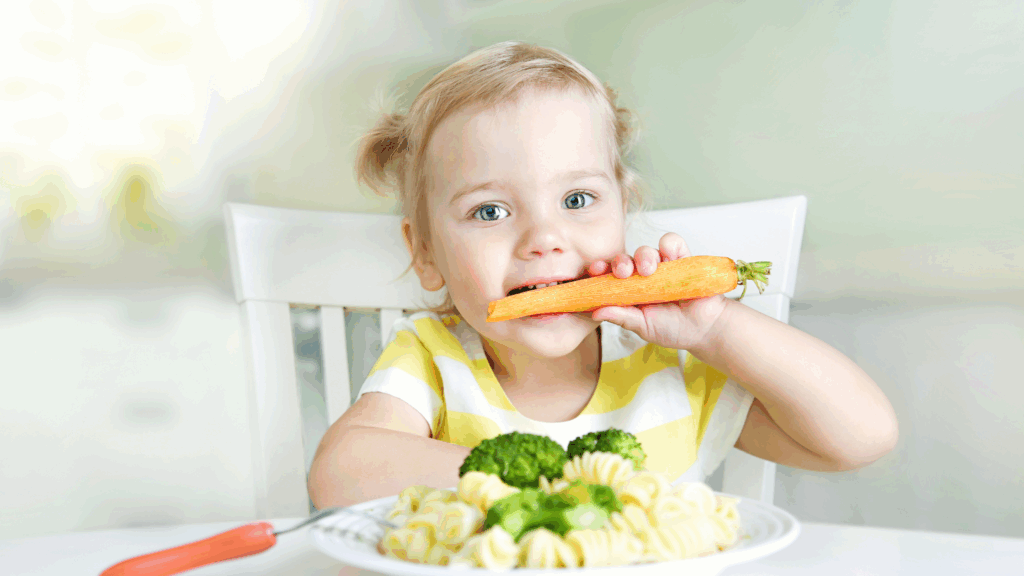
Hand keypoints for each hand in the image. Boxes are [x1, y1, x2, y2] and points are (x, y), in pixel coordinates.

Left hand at [586, 233, 729, 351]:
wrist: (706, 329)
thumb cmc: (673, 329)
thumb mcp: (643, 326)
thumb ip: (622, 317)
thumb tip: (595, 312)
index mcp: (629, 291)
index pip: (609, 275)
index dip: (601, 270)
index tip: (595, 271)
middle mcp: (643, 276)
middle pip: (625, 260)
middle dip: (620, 262)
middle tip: (623, 273)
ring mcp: (662, 266)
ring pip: (645, 250)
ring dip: (643, 256)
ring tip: (649, 270)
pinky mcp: (682, 259)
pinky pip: (672, 242)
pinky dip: (669, 245)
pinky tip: (670, 257)